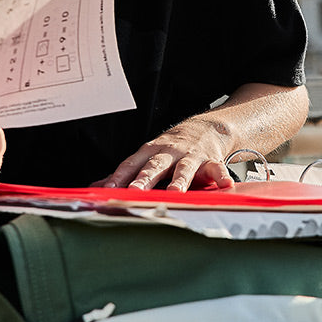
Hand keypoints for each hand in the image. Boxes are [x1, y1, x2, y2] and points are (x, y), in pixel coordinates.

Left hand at [97, 114, 234, 191]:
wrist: (207, 128)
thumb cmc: (172, 147)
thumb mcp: (147, 156)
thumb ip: (125, 173)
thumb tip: (96, 185)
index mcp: (150, 152)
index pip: (131, 164)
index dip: (119, 176)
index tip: (108, 189)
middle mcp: (169, 153)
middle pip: (154, 166)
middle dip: (145, 180)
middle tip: (135, 192)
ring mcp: (190, 156)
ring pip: (184, 169)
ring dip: (180, 181)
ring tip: (176, 194)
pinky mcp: (210, 160)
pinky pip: (217, 168)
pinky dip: (221, 176)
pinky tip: (225, 185)